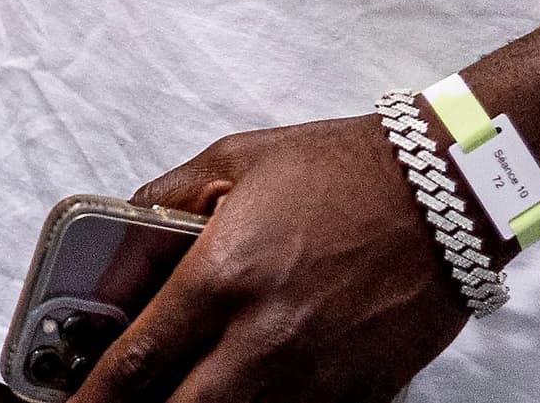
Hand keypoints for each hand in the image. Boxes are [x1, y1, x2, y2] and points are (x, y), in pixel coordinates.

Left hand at [84, 116, 470, 401]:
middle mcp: (265, 338)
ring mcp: (316, 376)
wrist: (444, 193)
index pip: (140, 360)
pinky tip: (247, 391)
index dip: (95, 397)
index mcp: (224, 277)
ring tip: (183, 393)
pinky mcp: (359, 394)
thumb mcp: (233, 160)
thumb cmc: (339, 169)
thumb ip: (165, 201)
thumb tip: (122, 236)